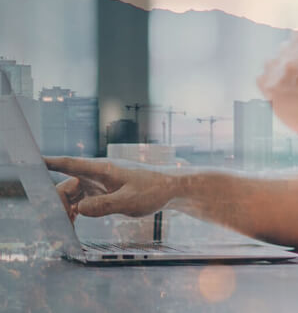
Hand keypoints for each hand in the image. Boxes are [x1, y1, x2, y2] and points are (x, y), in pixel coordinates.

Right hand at [47, 157, 178, 217]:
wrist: (170, 189)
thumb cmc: (153, 190)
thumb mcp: (129, 200)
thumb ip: (104, 205)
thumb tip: (79, 209)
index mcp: (103, 170)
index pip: (72, 164)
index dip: (52, 163)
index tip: (34, 162)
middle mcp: (98, 175)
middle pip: (67, 185)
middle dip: (56, 202)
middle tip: (54, 223)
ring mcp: (100, 183)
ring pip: (73, 195)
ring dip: (65, 209)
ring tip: (63, 228)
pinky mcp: (104, 192)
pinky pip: (82, 201)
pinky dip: (75, 211)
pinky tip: (72, 224)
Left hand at [257, 34, 297, 146]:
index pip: (296, 37)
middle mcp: (290, 59)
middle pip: (283, 49)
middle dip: (292, 59)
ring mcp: (278, 75)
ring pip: (271, 63)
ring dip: (279, 71)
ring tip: (294, 86)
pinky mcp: (269, 91)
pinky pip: (262, 79)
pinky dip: (270, 83)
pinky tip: (284, 92)